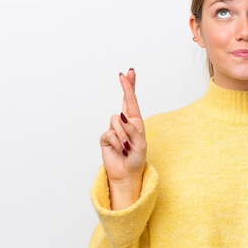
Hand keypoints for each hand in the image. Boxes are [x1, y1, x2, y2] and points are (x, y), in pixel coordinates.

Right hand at [99, 68, 146, 208]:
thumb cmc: (136, 159)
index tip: (129, 73)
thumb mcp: (141, 145)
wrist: (126, 174)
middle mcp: (124, 123)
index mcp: (135, 122)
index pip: (132, 102)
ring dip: (124, 135)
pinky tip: (121, 150)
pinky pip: (110, 134)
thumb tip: (123, 117)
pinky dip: (118, 143)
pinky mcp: (106, 138)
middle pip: (123, 102)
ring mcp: (114, 130)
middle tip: (124, 74)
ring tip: (128, 147)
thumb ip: (134, 130)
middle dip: (126, 87)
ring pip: (116, 121)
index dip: (130, 87)